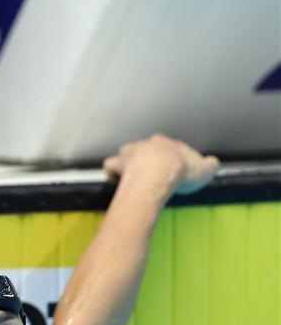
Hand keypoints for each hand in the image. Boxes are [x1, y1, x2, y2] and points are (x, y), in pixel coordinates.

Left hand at [103, 134, 219, 194]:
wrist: (161, 172)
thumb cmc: (183, 170)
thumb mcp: (205, 169)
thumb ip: (209, 165)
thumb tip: (213, 163)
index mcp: (167, 144)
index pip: (168, 149)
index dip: (170, 160)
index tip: (172, 171)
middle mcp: (147, 144)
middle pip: (146, 149)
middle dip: (148, 159)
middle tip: (153, 176)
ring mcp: (130, 152)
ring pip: (126, 154)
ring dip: (129, 164)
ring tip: (133, 177)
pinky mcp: (118, 164)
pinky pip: (111, 166)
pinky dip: (112, 173)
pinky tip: (116, 181)